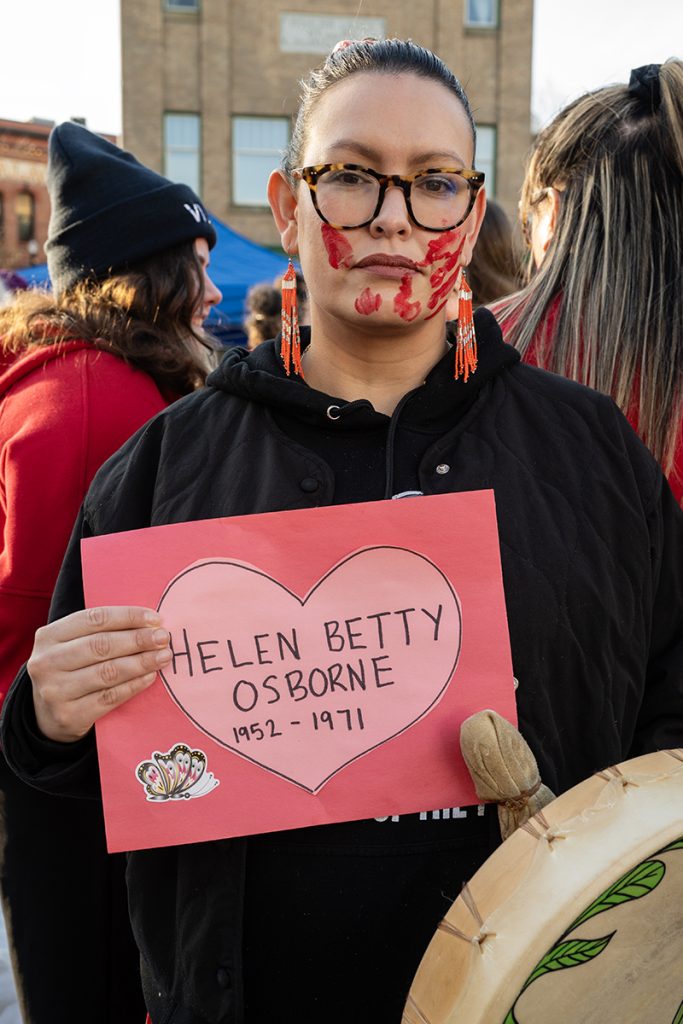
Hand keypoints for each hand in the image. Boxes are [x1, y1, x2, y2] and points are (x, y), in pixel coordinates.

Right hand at [28, 607, 171, 742]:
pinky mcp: (69, 715)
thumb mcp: (73, 645)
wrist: (47, 715)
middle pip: (101, 645)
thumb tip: (150, 624)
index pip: (94, 619)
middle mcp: (47, 662)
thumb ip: (103, 632)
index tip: (155, 619)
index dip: (128, 617)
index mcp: (48, 636)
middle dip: (138, 640)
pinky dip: (134, 685)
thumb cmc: (70, 670)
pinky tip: (150, 677)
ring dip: (141, 662)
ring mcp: (55, 691)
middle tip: (163, 638)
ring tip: (163, 656)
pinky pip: (110, 697)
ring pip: (107, 672)